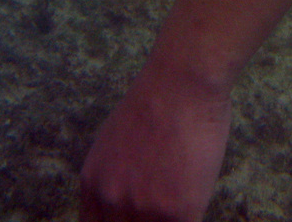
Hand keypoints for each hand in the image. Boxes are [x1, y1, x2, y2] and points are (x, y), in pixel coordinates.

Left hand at [79, 63, 232, 221]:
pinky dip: (193, 215)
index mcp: (93, 185)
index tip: (136, 217)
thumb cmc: (156, 100)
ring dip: (170, 218)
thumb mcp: (113, 140)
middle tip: (159, 209)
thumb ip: (113, 175)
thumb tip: (123, 196)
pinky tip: (198, 196)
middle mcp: (111, 201)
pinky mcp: (178, 212)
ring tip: (181, 197)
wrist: (183, 82)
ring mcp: (144, 210)